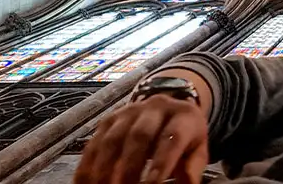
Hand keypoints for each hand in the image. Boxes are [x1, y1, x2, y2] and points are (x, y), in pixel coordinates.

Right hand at [73, 94, 208, 183]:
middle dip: (130, 168)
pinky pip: (94, 144)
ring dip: (105, 170)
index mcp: (182, 116)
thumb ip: (192, 167)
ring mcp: (129, 112)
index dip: (161, 162)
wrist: (169, 106)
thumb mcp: (197, 148)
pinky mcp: (108, 120)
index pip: (172, 138)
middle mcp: (155, 109)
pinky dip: (87, 167)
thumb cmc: (184, 135)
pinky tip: (86, 183)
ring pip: (112, 140)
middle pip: (139, 137)